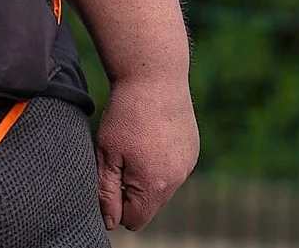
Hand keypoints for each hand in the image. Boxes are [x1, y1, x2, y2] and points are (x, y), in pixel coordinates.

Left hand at [94, 76, 198, 230]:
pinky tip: (152, 133)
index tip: (110, 176)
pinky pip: (173, 167)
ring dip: (147, 173)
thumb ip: (107, 192)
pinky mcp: (192, 149)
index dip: (117, 204)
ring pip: (162, 185)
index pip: (134, 220)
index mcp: (155, 186)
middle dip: (132, 188)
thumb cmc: (126, 114)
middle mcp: (177, 180)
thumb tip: (110, 222)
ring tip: (137, 141)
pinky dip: (161, 159)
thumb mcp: (106, 153)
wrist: (155, 76)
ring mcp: (188, 164)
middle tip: (121, 154)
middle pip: (149, 204)